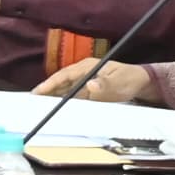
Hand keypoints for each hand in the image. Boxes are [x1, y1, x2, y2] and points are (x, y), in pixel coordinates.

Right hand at [31, 59, 150, 100]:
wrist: (143, 82)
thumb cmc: (131, 79)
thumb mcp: (121, 81)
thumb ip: (106, 84)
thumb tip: (90, 86)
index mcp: (87, 67)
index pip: (64, 75)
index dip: (50, 83)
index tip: (37, 92)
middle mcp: (83, 73)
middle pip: (60, 82)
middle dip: (46, 90)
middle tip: (31, 101)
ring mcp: (85, 82)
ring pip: (64, 89)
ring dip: (52, 96)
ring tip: (38, 106)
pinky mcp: (88, 91)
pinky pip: (72, 96)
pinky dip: (63, 101)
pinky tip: (56, 107)